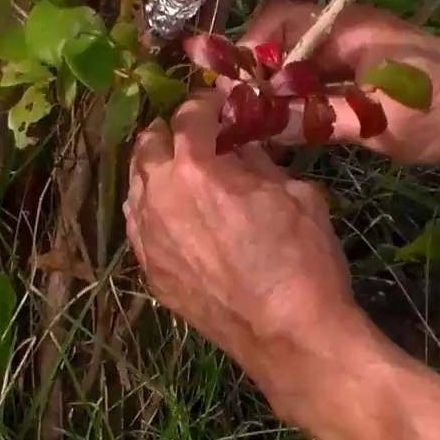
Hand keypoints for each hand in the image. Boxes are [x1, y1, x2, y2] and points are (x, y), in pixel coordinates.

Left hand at [123, 90, 357, 378]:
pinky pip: (140, 226)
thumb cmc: (304, 258)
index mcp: (195, 167)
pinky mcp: (149, 272)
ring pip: (136, 185)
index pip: (188, 114)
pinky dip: (155, 210)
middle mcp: (158, 197)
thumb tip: (240, 143)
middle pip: (148, 144)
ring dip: (159, 171)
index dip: (207, 104)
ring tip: (188, 176)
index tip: (222, 107)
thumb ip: (257, 159)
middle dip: (173, 133)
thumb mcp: (296, 192)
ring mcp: (147, 238)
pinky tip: (180, 217)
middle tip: (200, 138)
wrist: (290, 335)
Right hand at [237, 0, 439, 164]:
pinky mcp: (367, 76)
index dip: (246, 54)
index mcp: (347, 29)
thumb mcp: (379, 120)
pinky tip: (292, 131)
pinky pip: (319, 82)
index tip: (231, 93)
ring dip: (277, 92)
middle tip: (238, 117)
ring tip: (256, 127)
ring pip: (299, 66)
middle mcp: (346, 33)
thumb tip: (257, 121)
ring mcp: (358, 53)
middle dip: (255, 76)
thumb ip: (318, 119)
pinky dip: (300, 102)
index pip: (276, 23)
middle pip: (282, 44)